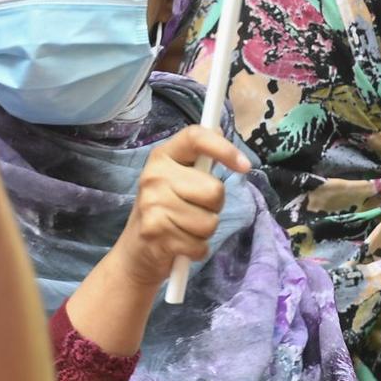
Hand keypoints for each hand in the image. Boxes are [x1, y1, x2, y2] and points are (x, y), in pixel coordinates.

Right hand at [108, 126, 246, 289]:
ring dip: (205, 232)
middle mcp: (154, 176)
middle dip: (214, 207)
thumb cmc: (163, 210)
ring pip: (210, 221)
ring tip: (186, 229)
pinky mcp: (156, 233)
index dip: (223, 148)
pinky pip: (200, 244)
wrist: (135, 252)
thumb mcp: (176, 178)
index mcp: (162, 156)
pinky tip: (181, 245)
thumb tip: (220, 129)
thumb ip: (198, 158)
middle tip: (195, 210)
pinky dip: (197, 250)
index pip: (195, 137)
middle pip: (214, 190)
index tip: (245, 166)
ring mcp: (153, 205)